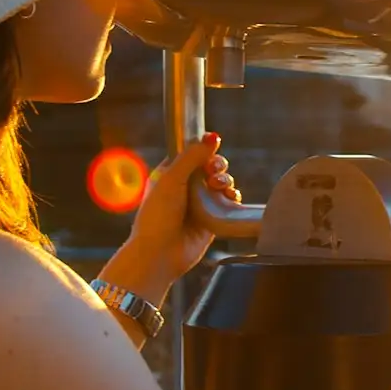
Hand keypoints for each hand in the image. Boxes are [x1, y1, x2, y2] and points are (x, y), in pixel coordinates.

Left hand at [101, 133, 241, 299]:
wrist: (160, 254)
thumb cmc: (158, 216)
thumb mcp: (171, 179)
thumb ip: (192, 156)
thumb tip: (213, 136)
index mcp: (169, 174)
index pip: (191, 153)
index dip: (203, 149)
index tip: (210, 149)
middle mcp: (185, 187)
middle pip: (210, 166)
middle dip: (217, 165)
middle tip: (214, 171)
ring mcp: (199, 204)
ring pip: (221, 182)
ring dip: (225, 180)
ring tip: (219, 186)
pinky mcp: (212, 219)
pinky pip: (228, 202)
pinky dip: (232, 196)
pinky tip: (230, 196)